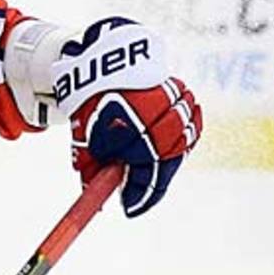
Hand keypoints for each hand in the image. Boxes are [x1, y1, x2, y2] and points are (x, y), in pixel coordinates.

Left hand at [50, 17, 201, 217]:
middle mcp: (162, 126)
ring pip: (177, 147)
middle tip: (134, 193)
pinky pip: (188, 127)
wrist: (106, 64)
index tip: (129, 210)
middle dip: (149, 182)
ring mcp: (177, 110)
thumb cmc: (92, 108)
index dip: (139, 200)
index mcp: (138, 140)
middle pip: (163, 168)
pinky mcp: (184, 97)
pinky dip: (176, 138)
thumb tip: (99, 206)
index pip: (147, 183)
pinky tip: (161, 144)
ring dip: (162, 159)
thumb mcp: (85, 144)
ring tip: (144, 164)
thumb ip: (91, 175)